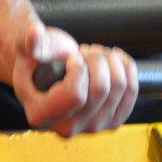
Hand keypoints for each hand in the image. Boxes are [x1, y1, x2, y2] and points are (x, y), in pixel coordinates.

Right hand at [12, 21, 138, 136]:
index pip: (75, 96)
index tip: (73, 58)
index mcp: (42, 115)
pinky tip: (114, 60)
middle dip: (96, 60)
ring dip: (111, 61)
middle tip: (84, 51)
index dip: (79, 69)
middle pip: (101, 90)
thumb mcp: (29, 49)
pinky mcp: (111, 121)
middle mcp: (67, 128)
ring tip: (96, 54)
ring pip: (120, 88)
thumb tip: (33, 33)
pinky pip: (131, 92)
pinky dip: (127, 68)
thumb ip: (30, 43)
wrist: (50, 70)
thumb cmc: (38, 61)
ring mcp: (92, 127)